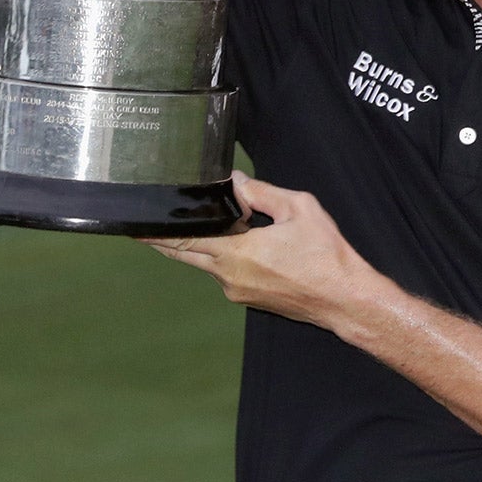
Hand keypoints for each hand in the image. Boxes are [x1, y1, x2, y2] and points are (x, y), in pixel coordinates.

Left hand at [145, 172, 385, 329]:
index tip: (135, 227)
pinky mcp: (248, 299)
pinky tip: (238, 245)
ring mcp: (237, 291)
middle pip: (185, 254)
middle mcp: (230, 275)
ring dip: (201, 245)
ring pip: (206, 263)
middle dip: (163, 241)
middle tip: (142, 229)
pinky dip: (222, 257)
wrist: (345, 300)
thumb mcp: (299, 208)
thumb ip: (261, 192)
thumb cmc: (326, 255)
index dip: (157, 233)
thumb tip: (235, 181)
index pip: (186, 238)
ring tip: (205, 225)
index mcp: (239, 252)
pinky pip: (225, 273)